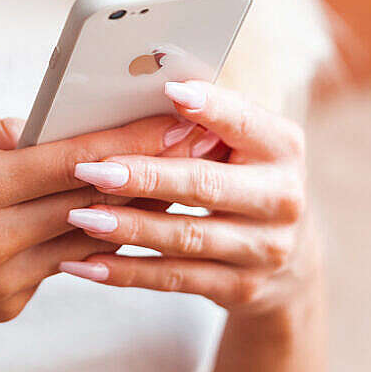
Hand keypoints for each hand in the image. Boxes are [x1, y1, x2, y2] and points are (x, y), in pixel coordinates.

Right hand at [0, 113, 191, 349]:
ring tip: (173, 173)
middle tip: (197, 139)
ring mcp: (3, 280)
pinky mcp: (7, 304)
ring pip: (89, 234)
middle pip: (95, 198)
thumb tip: (55, 126)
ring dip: (133, 205)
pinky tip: (114, 212)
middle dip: (151, 166)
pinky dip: (87, 233)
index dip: (134, 137)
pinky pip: (61, 260)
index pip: (75, 159)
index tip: (179, 117)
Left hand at [57, 80, 320, 322]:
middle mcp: (282, 198)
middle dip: (145, 177)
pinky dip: (126, 271)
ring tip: (80, 216)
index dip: (209, 108)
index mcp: (283, 148)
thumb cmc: (247, 178)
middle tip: (92, 170)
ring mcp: (264, 249)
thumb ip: (210, 120)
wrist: (290, 258)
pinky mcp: (241, 288)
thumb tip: (149, 84)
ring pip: (185, 237)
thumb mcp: (247, 145)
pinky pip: (175, 279)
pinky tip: (85, 263)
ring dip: (128, 227)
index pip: (243, 122)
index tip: (167, 92)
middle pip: (205, 185)